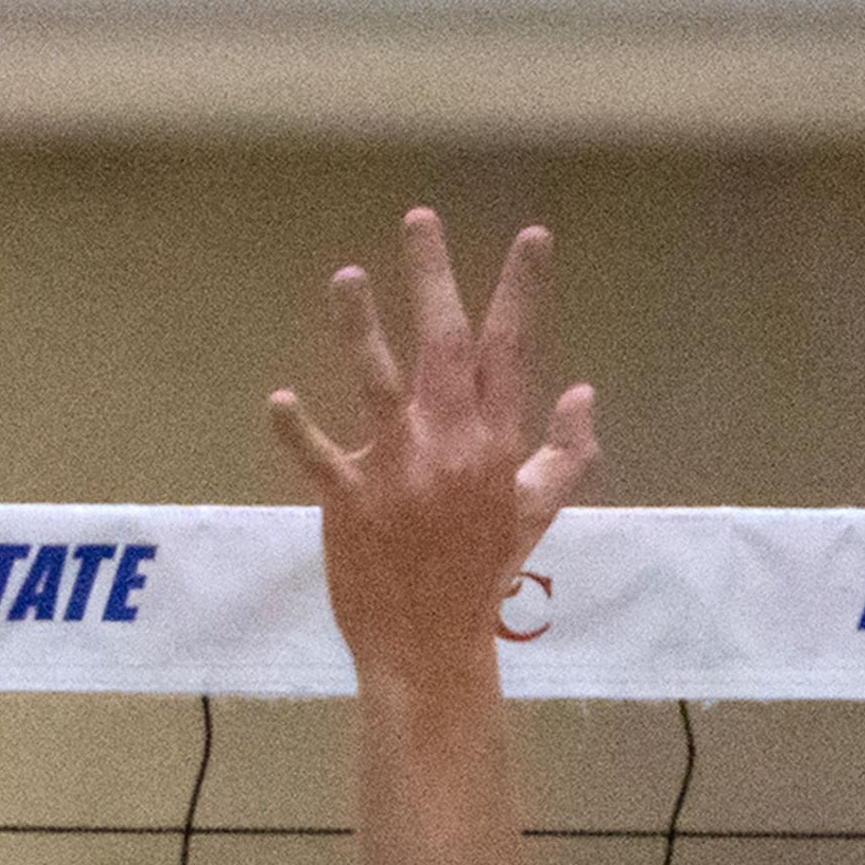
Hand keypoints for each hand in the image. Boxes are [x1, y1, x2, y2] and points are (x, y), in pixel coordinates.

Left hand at [270, 208, 598, 697]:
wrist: (432, 646)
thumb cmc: (482, 575)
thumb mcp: (535, 513)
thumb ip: (566, 453)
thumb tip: (585, 393)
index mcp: (498, 444)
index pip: (514, 352)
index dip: (522, 291)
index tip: (531, 237)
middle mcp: (451, 444)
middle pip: (446, 345)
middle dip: (434, 277)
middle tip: (420, 219)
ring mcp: (399, 470)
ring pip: (378, 382)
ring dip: (360, 326)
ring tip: (346, 276)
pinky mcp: (349, 499)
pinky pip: (319, 457)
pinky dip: (298, 430)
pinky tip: (279, 398)